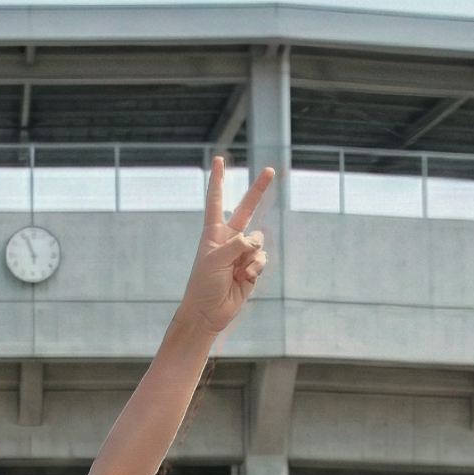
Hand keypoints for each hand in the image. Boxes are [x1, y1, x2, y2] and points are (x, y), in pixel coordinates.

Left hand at [175, 159, 274, 338]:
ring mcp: (242, 253)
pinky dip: (255, 268)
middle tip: (270, 170)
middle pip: (247, 209)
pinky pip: (261, 259)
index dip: (217, 180)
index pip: (216, 201)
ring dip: (251, 256)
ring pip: (258, 241)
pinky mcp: (252, 268)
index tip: (218, 160)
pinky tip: (244, 279)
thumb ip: (237, 244)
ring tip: (238, 271)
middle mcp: (229, 239)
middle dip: (258, 190)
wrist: (207, 314)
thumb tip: (256, 241)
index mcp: (214, 232)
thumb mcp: (216, 259)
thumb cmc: (203, 285)